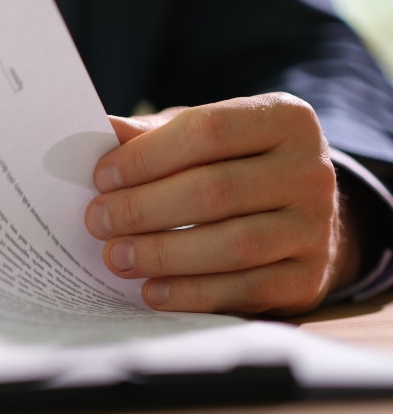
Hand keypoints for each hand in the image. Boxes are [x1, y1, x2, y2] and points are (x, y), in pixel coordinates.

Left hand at [84, 93, 360, 314]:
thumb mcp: (199, 139)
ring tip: (117, 257)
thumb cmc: (232, 167)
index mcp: (284, 120)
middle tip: (98, 221)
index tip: (102, 177)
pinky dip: (192, 294)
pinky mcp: (308, 279)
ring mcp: (316, 228)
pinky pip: (245, 290)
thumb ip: (153, 134)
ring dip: (163, 254)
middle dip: (144, 209)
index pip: (207, 131)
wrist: (298, 218)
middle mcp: (311, 170)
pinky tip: (151, 291)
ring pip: (233, 245)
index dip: (147, 156)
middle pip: (215, 190)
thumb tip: (101, 131)